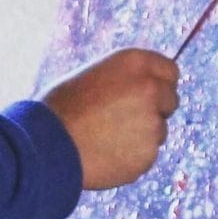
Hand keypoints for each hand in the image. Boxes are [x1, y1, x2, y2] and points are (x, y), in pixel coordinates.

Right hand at [41, 47, 180, 189]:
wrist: (47, 144)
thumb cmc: (62, 107)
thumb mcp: (94, 76)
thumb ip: (126, 80)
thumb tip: (149, 88)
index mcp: (135, 62)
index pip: (170, 71)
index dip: (159, 83)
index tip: (150, 94)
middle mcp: (150, 89)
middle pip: (170, 101)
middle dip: (155, 110)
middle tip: (123, 118)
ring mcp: (152, 123)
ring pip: (158, 131)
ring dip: (140, 135)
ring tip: (104, 137)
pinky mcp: (148, 154)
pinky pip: (146, 155)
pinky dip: (131, 156)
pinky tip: (105, 153)